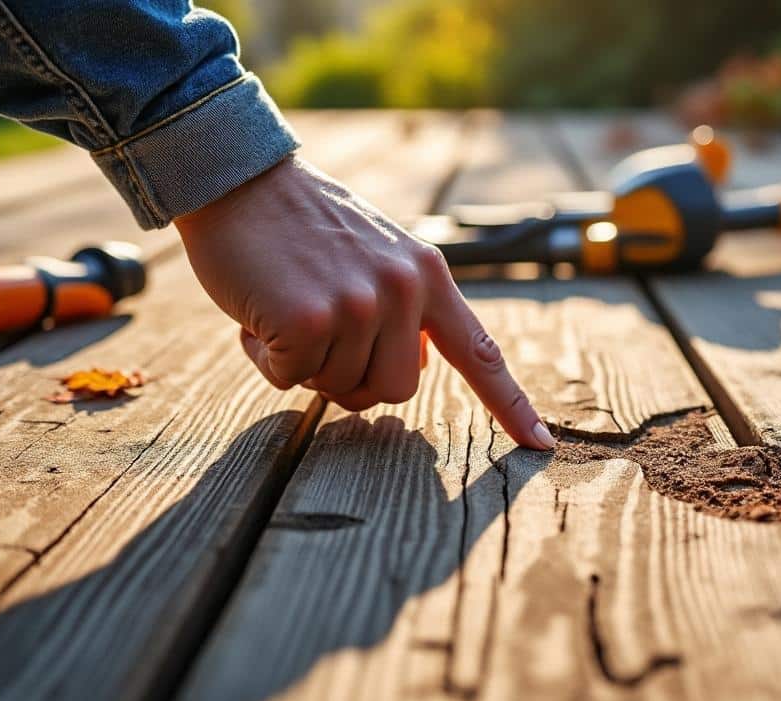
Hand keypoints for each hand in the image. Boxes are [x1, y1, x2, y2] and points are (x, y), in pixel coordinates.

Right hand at [174, 155, 555, 449]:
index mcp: (428, 274)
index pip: (479, 351)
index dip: (510, 404)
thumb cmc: (303, 225)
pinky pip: (290, 378)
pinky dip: (266, 358)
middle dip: (353, 380)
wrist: (239, 177)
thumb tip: (418, 366)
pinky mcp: (308, 319)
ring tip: (286, 308)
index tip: (541, 444)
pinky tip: (257, 313)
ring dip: (304, 364)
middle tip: (319, 335)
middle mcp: (403, 290)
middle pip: (396, 390)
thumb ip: (406, 307)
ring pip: (337, 388)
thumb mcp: (378, 254)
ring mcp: (358, 305)